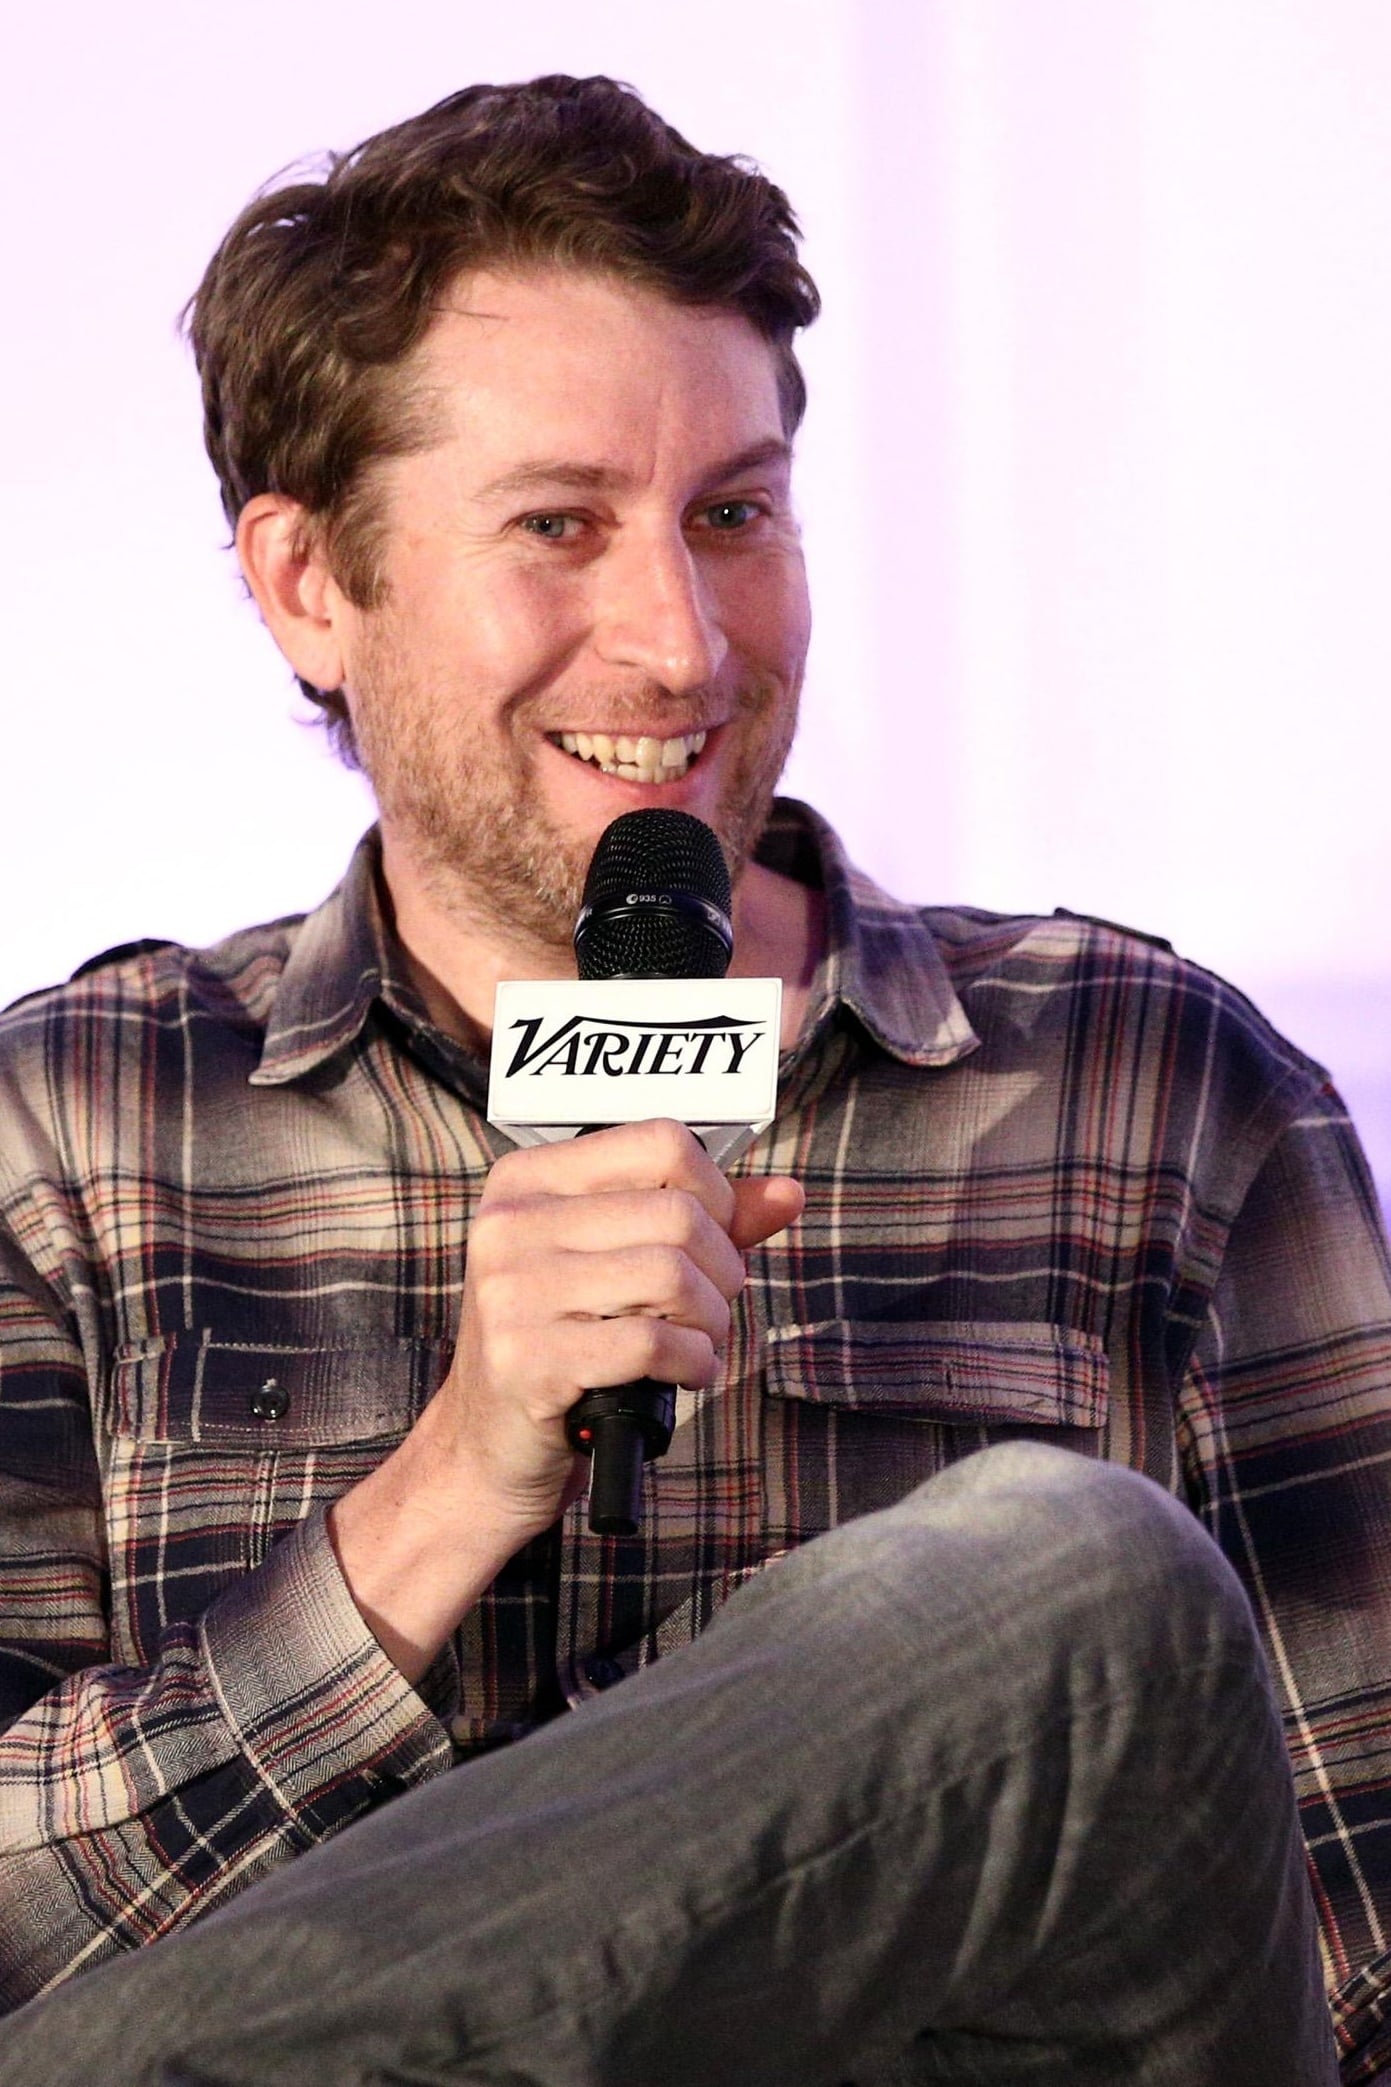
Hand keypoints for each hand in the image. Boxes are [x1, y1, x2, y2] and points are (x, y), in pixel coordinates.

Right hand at [329, 1119, 801, 1681]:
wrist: (490, 1442)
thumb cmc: (567, 1338)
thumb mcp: (621, 1261)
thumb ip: (705, 1221)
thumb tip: (788, 1194)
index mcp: (529, 1180)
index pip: (662, 1141)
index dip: (715, 1192)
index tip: (713, 1237)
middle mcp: (510, 1225)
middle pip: (676, 1213)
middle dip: (722, 1269)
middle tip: (711, 1306)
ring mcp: (511, 1292)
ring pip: (670, 1275)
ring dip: (711, 1320)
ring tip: (698, 1340)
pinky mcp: (527, 1359)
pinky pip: (651, 1343)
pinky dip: (693, 1362)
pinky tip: (684, 1372)